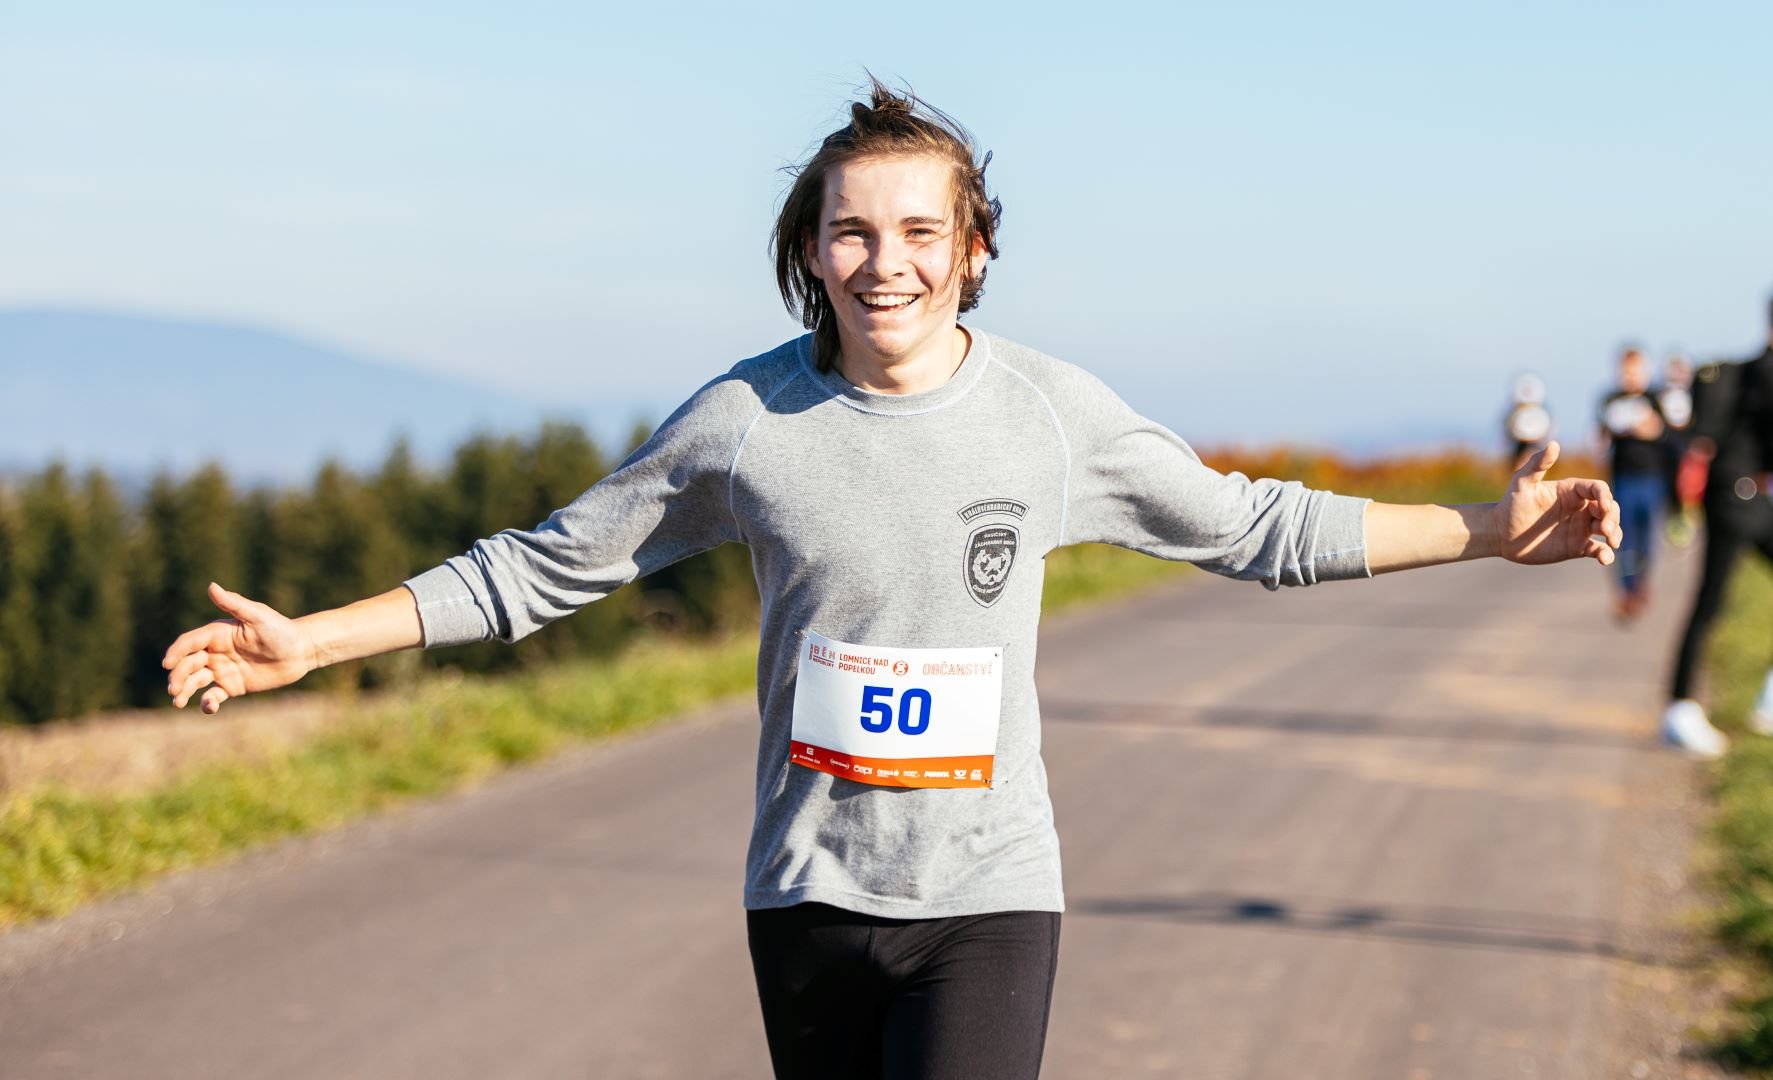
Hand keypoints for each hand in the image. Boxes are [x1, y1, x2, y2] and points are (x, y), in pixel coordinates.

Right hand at [162, 583, 316, 713]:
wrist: (301, 652)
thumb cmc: (280, 630)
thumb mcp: (258, 616)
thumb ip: (234, 604)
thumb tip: (211, 586)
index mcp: (217, 633)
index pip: (190, 642)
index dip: (176, 652)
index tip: (167, 664)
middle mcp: (215, 651)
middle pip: (188, 664)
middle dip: (178, 676)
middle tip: (173, 690)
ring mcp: (222, 669)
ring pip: (195, 681)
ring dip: (184, 691)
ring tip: (178, 703)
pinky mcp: (232, 686)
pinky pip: (213, 696)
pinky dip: (207, 703)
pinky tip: (209, 707)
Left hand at [1495, 441, 1621, 565]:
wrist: (1501, 534)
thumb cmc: (1510, 505)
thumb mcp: (1522, 483)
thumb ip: (1537, 464)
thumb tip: (1554, 444)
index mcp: (1572, 491)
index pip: (1598, 489)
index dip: (1604, 497)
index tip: (1603, 507)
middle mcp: (1580, 508)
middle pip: (1609, 508)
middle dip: (1613, 517)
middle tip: (1605, 529)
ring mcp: (1580, 527)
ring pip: (1609, 528)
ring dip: (1616, 534)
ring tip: (1612, 542)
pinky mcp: (1577, 546)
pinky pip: (1598, 549)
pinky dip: (1605, 554)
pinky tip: (1604, 559)